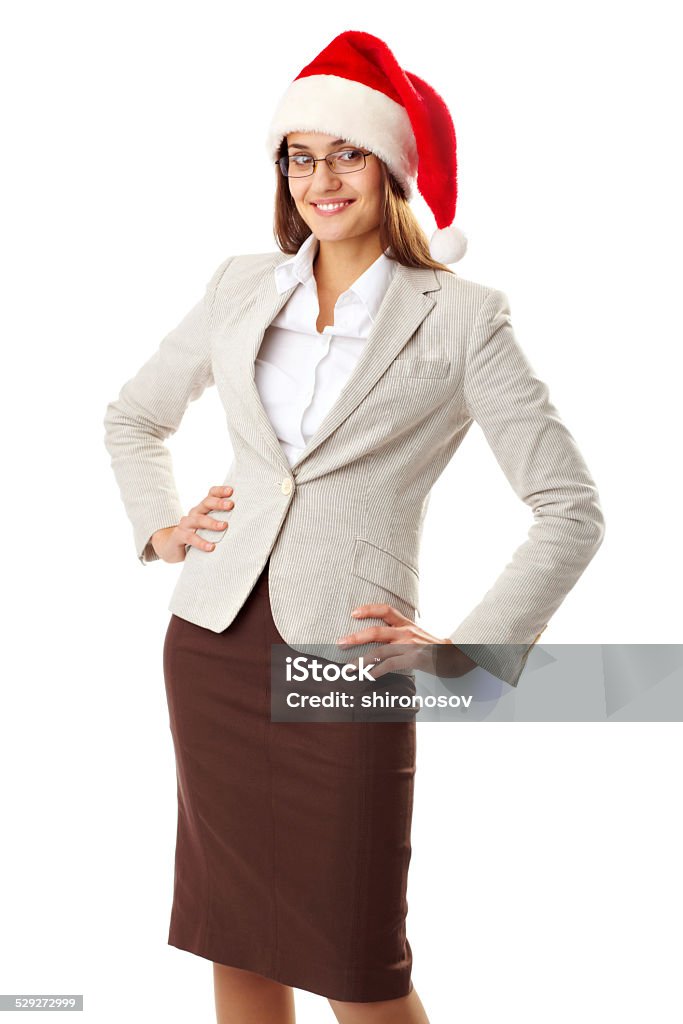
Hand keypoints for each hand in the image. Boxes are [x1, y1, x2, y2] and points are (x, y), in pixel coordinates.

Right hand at [151, 484, 234, 563]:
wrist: (171, 546)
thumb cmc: (197, 535)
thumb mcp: (207, 526)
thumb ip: (220, 521)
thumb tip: (244, 521)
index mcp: (202, 508)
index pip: (210, 495)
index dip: (220, 491)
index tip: (231, 491)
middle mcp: (194, 513)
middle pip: (206, 503)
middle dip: (219, 503)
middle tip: (231, 505)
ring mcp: (186, 524)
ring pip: (199, 520)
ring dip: (212, 522)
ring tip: (224, 526)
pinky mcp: (179, 536)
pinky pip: (191, 538)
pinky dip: (201, 542)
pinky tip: (211, 547)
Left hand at [336, 603, 478, 678]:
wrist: (460, 656)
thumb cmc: (439, 649)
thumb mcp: (420, 637)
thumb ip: (403, 637)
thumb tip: (386, 643)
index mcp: (407, 624)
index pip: (386, 610)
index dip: (368, 609)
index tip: (353, 613)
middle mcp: (407, 632)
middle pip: (376, 631)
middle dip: (355, 637)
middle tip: (339, 642)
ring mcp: (410, 645)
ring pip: (379, 650)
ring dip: (360, 660)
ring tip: (348, 668)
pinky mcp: (414, 659)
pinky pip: (390, 665)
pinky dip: (376, 672)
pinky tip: (368, 677)